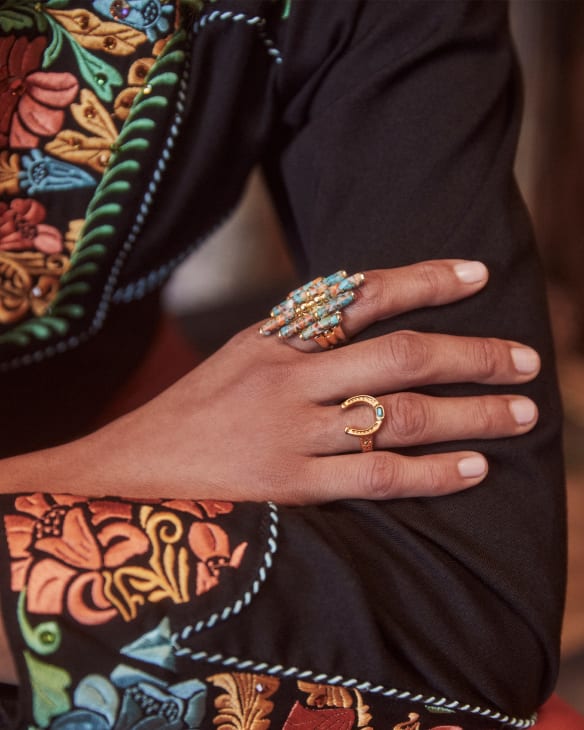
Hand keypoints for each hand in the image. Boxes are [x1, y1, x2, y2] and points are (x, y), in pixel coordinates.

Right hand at [18, 260, 539, 503]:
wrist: (139, 464)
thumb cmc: (202, 404)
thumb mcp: (246, 350)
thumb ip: (305, 335)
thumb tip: (374, 313)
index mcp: (277, 336)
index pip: (363, 295)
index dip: (426, 281)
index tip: (480, 277)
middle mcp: (289, 379)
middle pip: (401, 357)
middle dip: (473, 357)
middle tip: (527, 360)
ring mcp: (291, 434)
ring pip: (400, 417)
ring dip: (470, 415)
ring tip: (521, 414)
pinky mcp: (291, 486)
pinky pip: (377, 477)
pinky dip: (432, 473)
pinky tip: (474, 468)